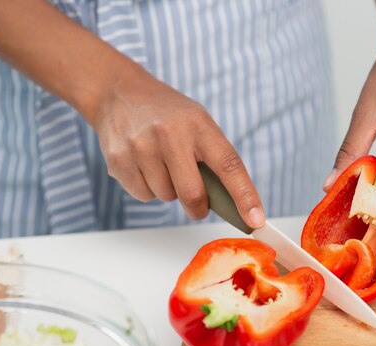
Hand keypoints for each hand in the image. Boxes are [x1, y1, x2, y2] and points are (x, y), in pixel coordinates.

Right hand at [92, 72, 264, 227]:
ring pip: (166, 197)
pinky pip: (144, 196)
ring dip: (171, 192)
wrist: (118, 94)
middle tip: (199, 205)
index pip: (229, 165)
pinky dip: (149, 190)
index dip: (245, 196)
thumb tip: (229, 203)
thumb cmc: (169, 115)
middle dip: (199, 207)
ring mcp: (141, 147)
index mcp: (198, 124)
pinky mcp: (119, 161)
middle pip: (192, 194)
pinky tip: (144, 166)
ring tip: (162, 165)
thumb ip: (213, 158)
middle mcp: (169, 134)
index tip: (256, 220)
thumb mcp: (198, 123)